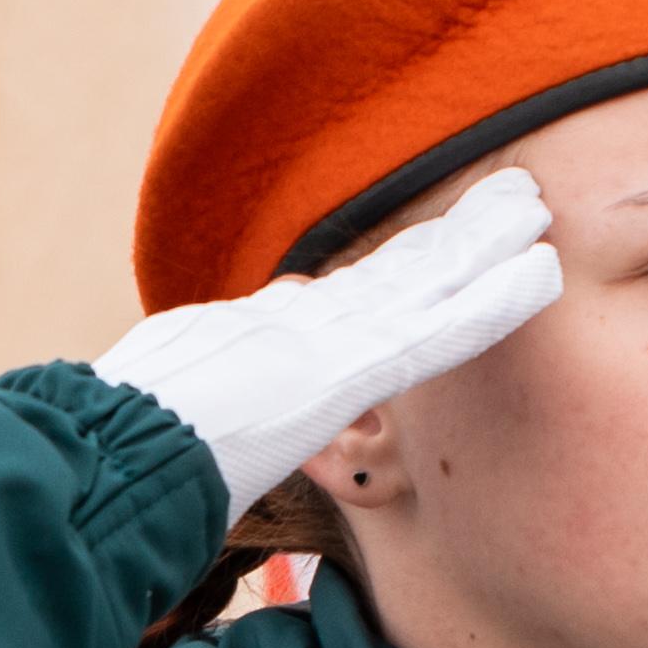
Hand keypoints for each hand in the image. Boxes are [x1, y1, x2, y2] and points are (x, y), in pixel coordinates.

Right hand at [83, 169, 567, 513]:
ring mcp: (326, 338)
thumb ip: (224, 382)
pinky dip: (492, 302)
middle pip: (397, 266)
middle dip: (455, 232)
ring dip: (484, 242)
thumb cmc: (128, 448)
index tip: (447, 237)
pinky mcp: (348, 367)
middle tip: (510, 194)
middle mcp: (303, 321)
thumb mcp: (176, 404)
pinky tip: (539, 275)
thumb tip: (240, 373)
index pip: (355, 288)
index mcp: (264, 332)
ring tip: (534, 206)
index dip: (409, 260)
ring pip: (425, 279)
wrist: (108, 453)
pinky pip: (439, 330)